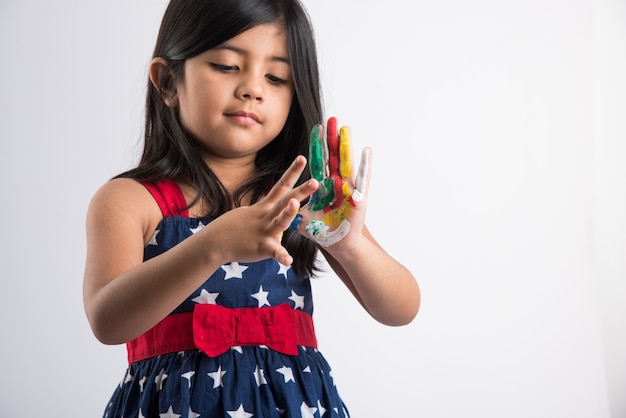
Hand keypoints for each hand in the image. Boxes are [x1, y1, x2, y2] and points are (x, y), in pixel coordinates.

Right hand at [213, 156, 316, 265]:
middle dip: (301, 191)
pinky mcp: (261, 247)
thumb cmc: (233, 228)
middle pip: (286, 201)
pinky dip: (281, 256)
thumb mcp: (251, 213)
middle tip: (316, 182)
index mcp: (265, 207)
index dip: (292, 172)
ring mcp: (264, 231)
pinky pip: (273, 252)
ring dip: (288, 213)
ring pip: (279, 222)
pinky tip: (288, 260)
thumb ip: (268, 212)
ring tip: (295, 204)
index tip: (303, 158)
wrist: (215, 242)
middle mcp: (266, 216)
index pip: (281, 186)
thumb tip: (278, 213)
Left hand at [290, 117, 370, 246]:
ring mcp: (349, 188)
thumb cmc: (323, 232)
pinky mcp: (359, 197)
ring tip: (345, 129)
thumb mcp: (303, 219)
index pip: (320, 161)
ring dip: (346, 146)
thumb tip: (278, 204)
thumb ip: (292, 210)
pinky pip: (362, 178)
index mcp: (323, 186)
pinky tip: (366, 151)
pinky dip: (364, 165)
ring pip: (347, 162)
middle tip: (331, 119)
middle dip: (332, 138)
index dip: (318, 145)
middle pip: (334, 156)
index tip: (316, 128)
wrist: (338, 245)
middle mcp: (336, 183)